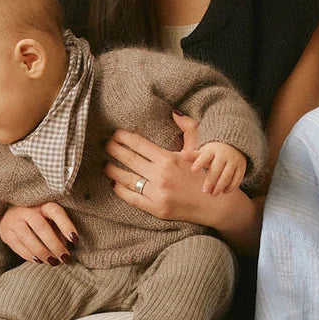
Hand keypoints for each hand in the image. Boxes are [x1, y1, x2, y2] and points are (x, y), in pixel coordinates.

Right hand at [0, 203, 76, 264]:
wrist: (10, 212)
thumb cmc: (39, 217)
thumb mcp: (50, 217)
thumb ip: (58, 229)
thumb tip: (66, 246)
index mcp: (42, 203)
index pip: (56, 212)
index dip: (66, 225)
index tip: (75, 239)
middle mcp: (26, 209)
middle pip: (41, 227)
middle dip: (55, 245)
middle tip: (65, 258)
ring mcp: (13, 220)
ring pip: (28, 238)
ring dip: (42, 252)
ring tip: (53, 262)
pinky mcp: (5, 232)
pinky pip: (18, 247)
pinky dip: (30, 256)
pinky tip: (39, 261)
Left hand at [105, 126, 232, 225]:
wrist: (214, 204)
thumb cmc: (203, 175)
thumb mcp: (197, 150)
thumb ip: (188, 129)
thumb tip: (175, 112)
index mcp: (169, 158)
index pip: (139, 144)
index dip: (123, 138)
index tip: (114, 134)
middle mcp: (161, 175)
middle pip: (129, 159)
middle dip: (113, 150)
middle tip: (104, 145)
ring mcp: (158, 193)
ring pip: (126, 179)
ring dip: (112, 170)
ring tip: (105, 165)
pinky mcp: (156, 208)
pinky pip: (131, 197)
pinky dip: (120, 190)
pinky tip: (115, 184)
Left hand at [190, 142, 246, 194]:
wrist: (233, 147)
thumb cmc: (213, 153)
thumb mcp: (203, 152)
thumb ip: (193, 156)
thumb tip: (181, 155)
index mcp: (212, 150)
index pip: (205, 156)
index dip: (199, 163)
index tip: (193, 170)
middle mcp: (224, 155)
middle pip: (217, 168)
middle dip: (210, 181)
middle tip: (204, 191)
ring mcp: (234, 161)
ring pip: (227, 175)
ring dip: (220, 186)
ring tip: (213, 194)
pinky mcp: (241, 168)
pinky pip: (237, 178)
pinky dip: (231, 186)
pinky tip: (224, 192)